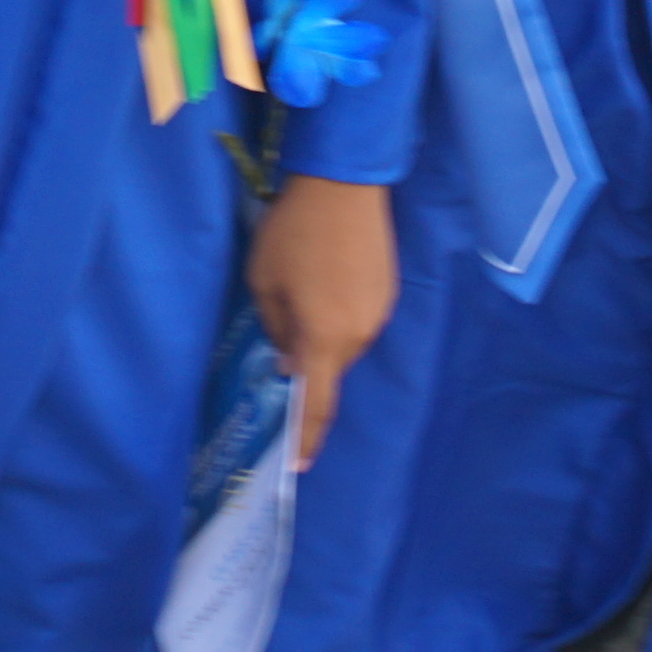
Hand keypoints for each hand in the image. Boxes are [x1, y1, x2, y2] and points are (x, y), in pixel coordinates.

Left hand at [251, 173, 395, 459]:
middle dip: (303, 359)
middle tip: (280, 318)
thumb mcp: (263, 283)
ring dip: (319, 331)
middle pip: (327, 368)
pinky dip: (336, 313)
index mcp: (326, 339)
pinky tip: (322, 276)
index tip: (297, 466)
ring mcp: (379, 314)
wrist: (344, 184)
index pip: (317, 404)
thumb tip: (292, 361)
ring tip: (299, 284)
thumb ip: (276, 330)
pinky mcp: (387, 293)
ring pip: (341, 343)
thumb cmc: (292, 234)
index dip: (306, 438)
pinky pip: (356, 320)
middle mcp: (360, 335)